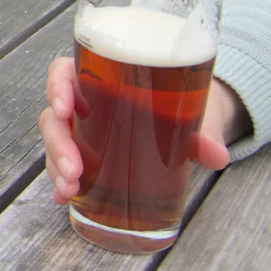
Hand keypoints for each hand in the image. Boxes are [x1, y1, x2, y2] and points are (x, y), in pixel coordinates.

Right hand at [39, 56, 246, 204]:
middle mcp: (86, 102)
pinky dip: (61, 182)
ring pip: (56, 143)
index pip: (64, 72)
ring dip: (56, 166)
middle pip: (54, 116)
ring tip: (69, 190)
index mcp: (102, 78)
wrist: (195, 117)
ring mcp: (85, 130)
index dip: (56, 87)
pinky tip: (63, 198)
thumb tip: (215, 155)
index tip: (64, 109)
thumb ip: (205, 132)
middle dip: (58, 144)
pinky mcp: (90, 156)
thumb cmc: (186, 102)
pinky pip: (64, 165)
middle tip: (74, 170)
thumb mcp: (197, 111)